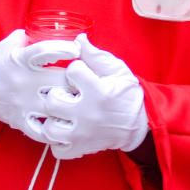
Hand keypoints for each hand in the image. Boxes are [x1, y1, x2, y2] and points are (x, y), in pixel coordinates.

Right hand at [0, 29, 78, 142]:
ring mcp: (23, 103)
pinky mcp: (20, 120)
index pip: (44, 51)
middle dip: (77, 80)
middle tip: (88, 78)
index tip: (77, 49)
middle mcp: (24, 82)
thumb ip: (30, 36)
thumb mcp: (10, 43)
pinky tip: (68, 123)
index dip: (64, 49)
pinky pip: (42, 130)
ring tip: (83, 101)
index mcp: (20, 59)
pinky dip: (56, 128)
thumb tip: (53, 29)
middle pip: (59, 82)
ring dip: (71, 104)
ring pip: (55, 106)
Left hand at [42, 34, 147, 159]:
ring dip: (53, 119)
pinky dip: (57, 141)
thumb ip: (96, 56)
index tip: (82, 73)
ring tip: (61, 113)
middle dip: (57, 93)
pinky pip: (57, 149)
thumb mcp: (117, 70)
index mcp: (99, 91)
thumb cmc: (126, 94)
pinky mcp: (81, 148)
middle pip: (53, 100)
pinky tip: (64, 129)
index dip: (75, 68)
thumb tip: (78, 39)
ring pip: (50, 127)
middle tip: (66, 93)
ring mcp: (83, 134)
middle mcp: (88, 113)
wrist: (139, 124)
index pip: (72, 70)